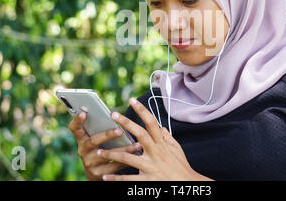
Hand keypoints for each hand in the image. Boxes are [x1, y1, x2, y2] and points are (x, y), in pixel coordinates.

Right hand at [68, 111, 142, 180]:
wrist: (97, 172)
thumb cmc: (101, 148)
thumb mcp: (96, 139)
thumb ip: (101, 128)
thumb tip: (116, 115)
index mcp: (82, 139)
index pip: (74, 128)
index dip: (77, 120)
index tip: (83, 112)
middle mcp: (83, 151)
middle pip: (93, 141)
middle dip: (107, 135)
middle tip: (120, 130)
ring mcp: (89, 163)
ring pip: (107, 155)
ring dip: (124, 149)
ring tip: (137, 144)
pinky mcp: (97, 174)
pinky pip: (114, 167)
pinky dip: (126, 161)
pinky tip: (136, 156)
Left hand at [96, 97, 212, 180]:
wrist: (187, 185)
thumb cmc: (181, 168)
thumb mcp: (177, 150)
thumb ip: (168, 138)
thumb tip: (161, 127)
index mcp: (161, 144)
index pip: (151, 122)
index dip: (142, 110)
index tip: (132, 100)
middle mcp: (156, 153)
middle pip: (139, 134)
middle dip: (126, 123)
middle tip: (112, 114)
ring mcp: (150, 167)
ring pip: (127, 157)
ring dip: (111, 154)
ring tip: (98, 151)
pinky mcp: (146, 181)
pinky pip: (127, 179)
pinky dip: (115, 178)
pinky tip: (105, 177)